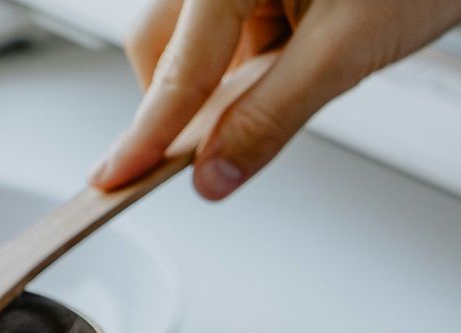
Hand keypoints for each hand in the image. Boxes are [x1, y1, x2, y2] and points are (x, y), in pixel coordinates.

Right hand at [91, 0, 460, 199]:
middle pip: (162, 43)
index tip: (112, 178)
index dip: (145, 134)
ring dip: (226, 76)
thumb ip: (270, 117)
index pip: (177, 69)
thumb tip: (213, 175)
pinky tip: (300, 49)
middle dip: (185, 99)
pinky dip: (251, 56)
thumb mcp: (348, 50)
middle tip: (215, 142)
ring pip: (194, 39)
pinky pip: (227, 26)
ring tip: (300, 67)